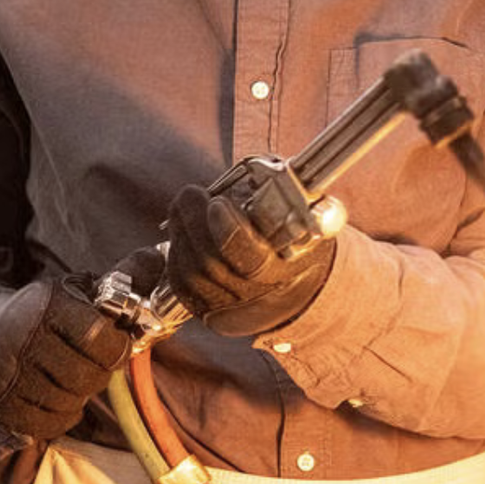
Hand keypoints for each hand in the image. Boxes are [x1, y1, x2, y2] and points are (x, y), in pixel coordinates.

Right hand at [0, 275, 134, 442]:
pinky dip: (59, 416)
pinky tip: (50, 396)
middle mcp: (20, 339)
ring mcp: (6, 377)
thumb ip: (125, 279)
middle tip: (87, 363)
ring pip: (69, 402)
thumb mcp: (78, 290)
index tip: (112, 346)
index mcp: (46, 305)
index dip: (116, 348)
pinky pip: (49, 425)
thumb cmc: (44, 316)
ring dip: (78, 396)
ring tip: (66, 377)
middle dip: (98, 374)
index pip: (100, 337)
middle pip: (88, 376)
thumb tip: (159, 258)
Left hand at [162, 185, 334, 337]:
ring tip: (184, 204)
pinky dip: (174, 252)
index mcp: (284, 273)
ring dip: (180, 234)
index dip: (228, 232)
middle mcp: (253, 295)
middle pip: (210, 266)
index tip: (217, 202)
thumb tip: (278, 176)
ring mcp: (226, 305)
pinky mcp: (204, 307)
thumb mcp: (310, 223)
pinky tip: (179, 228)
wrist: (293, 287)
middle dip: (192, 224)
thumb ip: (298, 202)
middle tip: (190, 193)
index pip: (250, 260)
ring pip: (188, 274)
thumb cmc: (300, 244)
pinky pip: (178, 283)